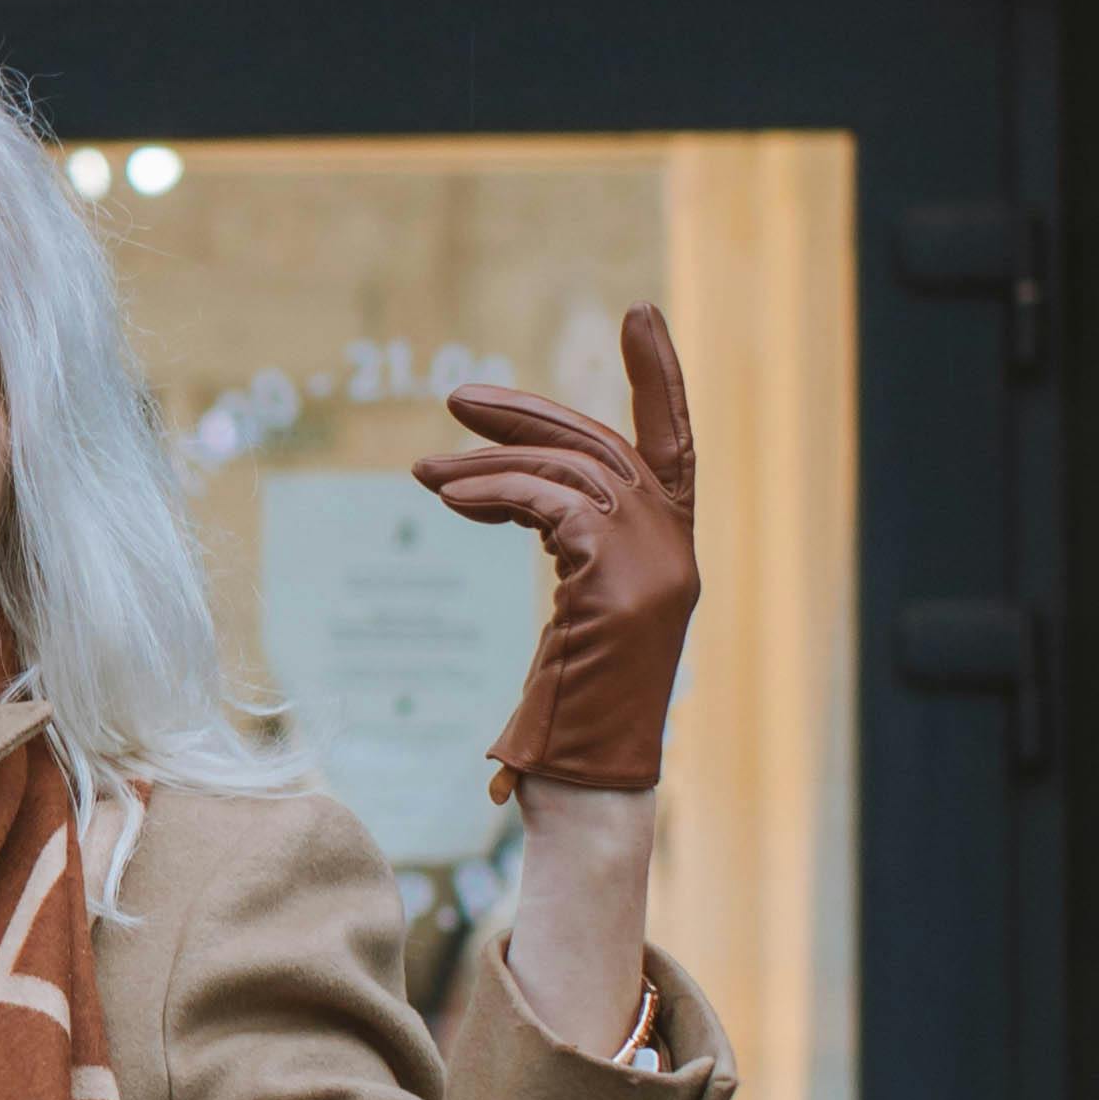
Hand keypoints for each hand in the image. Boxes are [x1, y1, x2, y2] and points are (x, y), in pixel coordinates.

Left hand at [414, 305, 698, 799]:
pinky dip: (493, 492)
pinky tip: (447, 500)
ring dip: (488, 462)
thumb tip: (491, 492)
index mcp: (671, 554)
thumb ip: (563, 549)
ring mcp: (654, 563)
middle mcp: (675, 549)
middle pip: (602, 446)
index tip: (639, 312)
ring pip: (567, 472)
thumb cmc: (567, 722)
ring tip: (423, 475)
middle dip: (528, 414)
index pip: (672, 445)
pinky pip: (548, 503)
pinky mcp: (618, 579)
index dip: (660, 378)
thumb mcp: (570, 622)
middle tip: (456, 397)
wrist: (583, 787)